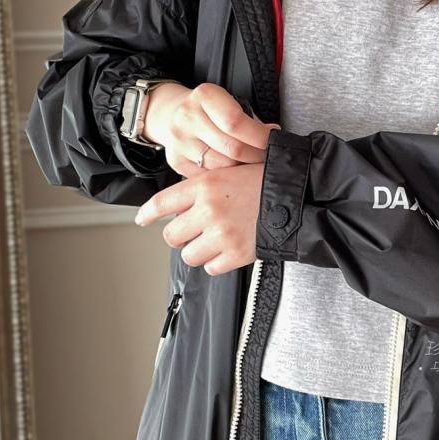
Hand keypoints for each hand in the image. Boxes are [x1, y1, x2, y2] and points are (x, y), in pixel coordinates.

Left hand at [134, 161, 264, 274]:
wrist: (296, 197)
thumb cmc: (266, 181)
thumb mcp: (229, 171)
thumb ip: (203, 186)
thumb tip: (181, 203)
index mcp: (205, 186)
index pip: (162, 202)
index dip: (148, 214)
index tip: (142, 220)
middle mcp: (208, 210)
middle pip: (172, 235)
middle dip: (179, 236)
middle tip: (192, 232)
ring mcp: (221, 235)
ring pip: (189, 256)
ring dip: (198, 251)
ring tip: (213, 242)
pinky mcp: (236, 254)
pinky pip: (211, 268)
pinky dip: (216, 263)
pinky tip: (227, 251)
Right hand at [143, 82, 279, 175]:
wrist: (171, 114)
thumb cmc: (209, 110)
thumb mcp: (227, 102)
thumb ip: (249, 120)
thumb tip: (273, 140)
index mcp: (204, 96)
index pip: (236, 122)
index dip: (260, 136)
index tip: (274, 140)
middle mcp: (187, 117)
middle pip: (232, 148)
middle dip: (257, 155)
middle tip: (268, 156)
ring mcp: (180, 142)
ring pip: (223, 166)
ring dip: (244, 168)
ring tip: (253, 164)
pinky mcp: (176, 162)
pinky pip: (209, 176)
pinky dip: (227, 176)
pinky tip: (235, 172)